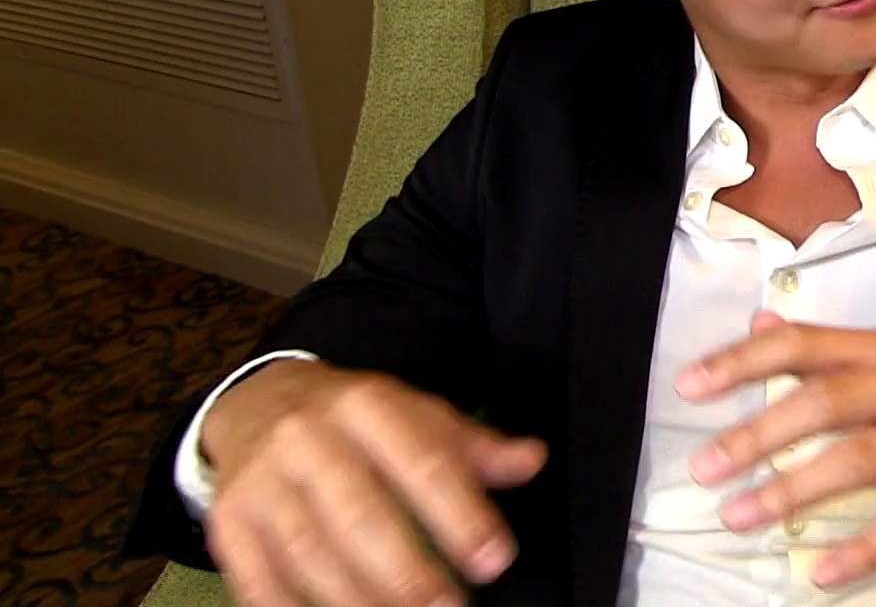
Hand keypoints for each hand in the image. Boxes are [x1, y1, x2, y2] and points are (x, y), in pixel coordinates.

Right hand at [199, 360, 546, 605]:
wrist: (259, 403)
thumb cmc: (356, 420)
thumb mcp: (417, 415)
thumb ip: (472, 446)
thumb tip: (531, 460)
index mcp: (366, 403)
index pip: (421, 461)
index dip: (461, 514)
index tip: (494, 559)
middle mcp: (307, 437)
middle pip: (360, 514)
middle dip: (408, 572)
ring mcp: (262, 481)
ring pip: (310, 552)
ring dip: (358, 600)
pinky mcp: (230, 522)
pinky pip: (261, 579)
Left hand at [676, 310, 875, 589]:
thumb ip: (833, 348)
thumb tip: (760, 322)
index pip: (807, 345)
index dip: (745, 362)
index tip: (691, 386)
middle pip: (827, 401)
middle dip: (759, 433)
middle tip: (706, 467)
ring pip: (860, 459)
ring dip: (794, 490)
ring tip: (741, 515)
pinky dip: (863, 549)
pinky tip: (823, 572)